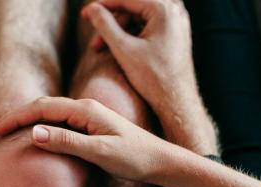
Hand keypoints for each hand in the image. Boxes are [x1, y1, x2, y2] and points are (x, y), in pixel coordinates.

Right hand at [0, 96, 172, 183]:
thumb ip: (67, 141)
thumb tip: (34, 132)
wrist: (160, 161)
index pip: (43, 108)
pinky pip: (62, 123)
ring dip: (31, 121)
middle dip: (19, 116)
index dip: (18, 117)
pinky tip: (39, 137)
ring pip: (53, 114)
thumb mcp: (99, 152)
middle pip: (45, 106)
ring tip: (11, 132)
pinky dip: (45, 127)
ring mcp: (90, 117)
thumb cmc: (134, 158)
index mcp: (86, 110)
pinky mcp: (93, 127)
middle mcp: (86, 108)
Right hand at [82, 0, 193, 114]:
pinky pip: (148, 27)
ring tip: (102, 48)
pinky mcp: (174, 35)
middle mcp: (174, 12)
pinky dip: (131, 35)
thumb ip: (105, 25)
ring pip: (139, 18)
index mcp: (164, 10)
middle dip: (110, 22)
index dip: (102, 5)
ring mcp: (176, 23)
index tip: (84, 14)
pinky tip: (118, 49)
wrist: (176, 103)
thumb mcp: (123, 49)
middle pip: (133, 7)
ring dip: (119, 30)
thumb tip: (92, 9)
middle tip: (93, 37)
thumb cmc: (154, 78)